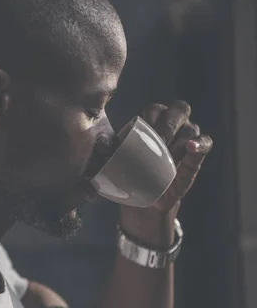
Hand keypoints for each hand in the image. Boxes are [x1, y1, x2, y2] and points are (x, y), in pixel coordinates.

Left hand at [119, 101, 212, 247]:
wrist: (143, 198)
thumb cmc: (128, 174)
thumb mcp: (116, 161)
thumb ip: (111, 150)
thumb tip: (102, 143)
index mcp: (150, 124)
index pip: (154, 109)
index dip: (151, 117)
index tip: (143, 134)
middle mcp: (171, 127)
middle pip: (178, 110)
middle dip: (170, 123)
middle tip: (161, 140)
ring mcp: (185, 140)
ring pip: (190, 128)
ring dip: (181, 138)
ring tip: (170, 153)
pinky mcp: (195, 156)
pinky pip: (206, 142)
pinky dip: (201, 143)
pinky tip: (191, 147)